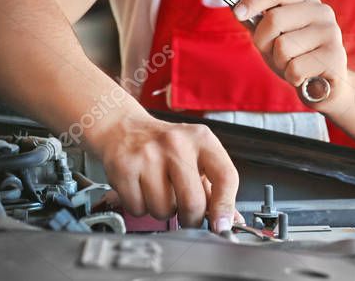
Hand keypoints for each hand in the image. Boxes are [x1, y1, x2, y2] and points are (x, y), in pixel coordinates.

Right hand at [84, 104, 239, 231]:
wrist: (125, 128)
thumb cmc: (165, 145)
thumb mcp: (196, 155)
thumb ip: (215, 187)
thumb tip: (230, 219)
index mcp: (202, 139)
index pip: (225, 176)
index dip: (225, 207)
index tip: (221, 225)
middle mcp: (176, 144)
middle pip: (193, 202)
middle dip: (191, 218)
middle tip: (187, 214)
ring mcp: (149, 155)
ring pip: (163, 210)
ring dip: (162, 211)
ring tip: (159, 190)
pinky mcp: (125, 168)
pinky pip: (139, 209)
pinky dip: (141, 207)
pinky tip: (141, 188)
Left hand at [233, 0, 348, 106]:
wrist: (326, 87)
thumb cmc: (297, 57)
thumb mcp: (274, 37)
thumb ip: (257, 21)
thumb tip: (236, 6)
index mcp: (307, 0)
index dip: (254, 0)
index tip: (237, 12)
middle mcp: (322, 12)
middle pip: (274, 19)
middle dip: (263, 42)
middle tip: (274, 53)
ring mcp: (331, 33)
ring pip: (282, 46)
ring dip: (280, 63)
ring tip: (293, 64)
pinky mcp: (334, 57)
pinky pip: (295, 68)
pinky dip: (292, 77)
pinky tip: (304, 76)